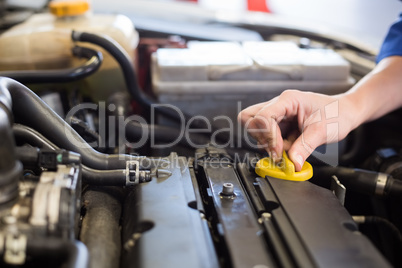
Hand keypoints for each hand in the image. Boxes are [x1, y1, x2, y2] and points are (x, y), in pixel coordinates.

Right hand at [238, 90, 355, 170]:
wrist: (346, 112)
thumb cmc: (337, 113)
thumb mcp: (322, 132)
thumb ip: (305, 147)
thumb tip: (292, 163)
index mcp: (288, 100)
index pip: (263, 115)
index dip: (268, 135)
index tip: (278, 150)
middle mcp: (279, 105)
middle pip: (250, 118)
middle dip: (260, 137)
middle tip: (276, 149)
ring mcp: (278, 114)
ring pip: (256, 128)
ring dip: (268, 143)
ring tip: (287, 149)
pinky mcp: (280, 124)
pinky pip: (267, 136)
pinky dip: (275, 146)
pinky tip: (290, 147)